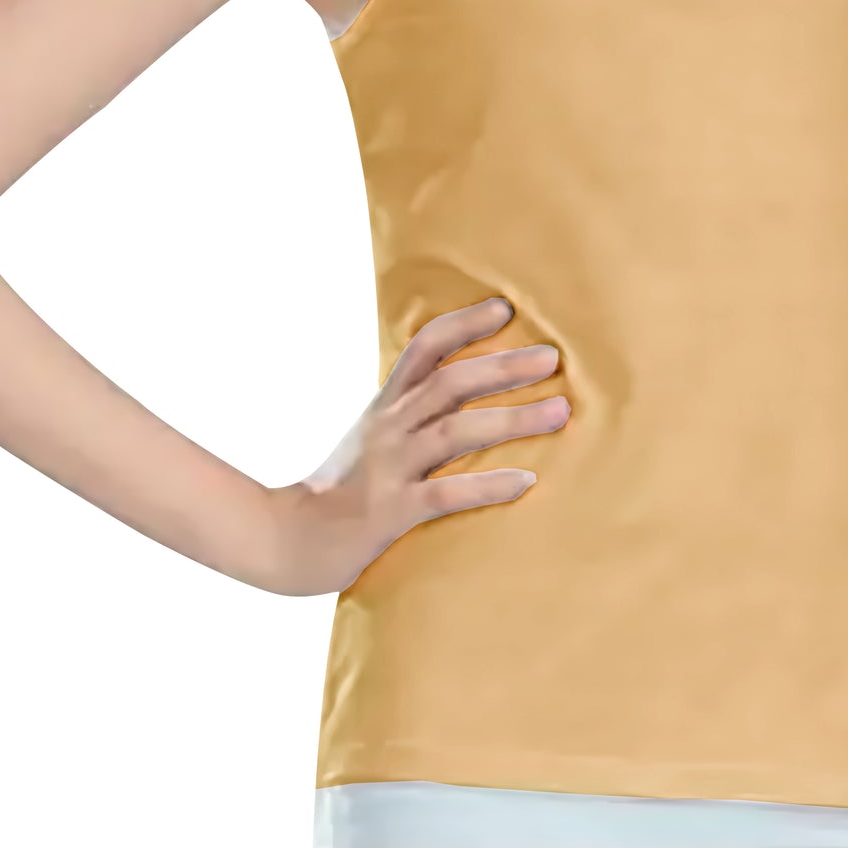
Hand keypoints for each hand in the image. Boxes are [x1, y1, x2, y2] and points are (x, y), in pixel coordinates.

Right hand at [263, 296, 567, 594]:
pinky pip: (446, 492)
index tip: (504, 308)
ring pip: (456, 431)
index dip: (463, 324)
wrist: (288, 539)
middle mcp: (389, 427)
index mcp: (386, 406)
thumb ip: (411, 413)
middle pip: (450, 383)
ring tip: (558, 413)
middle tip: (552, 357)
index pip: (424, 349)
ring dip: (511, 420)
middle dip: (503, 366)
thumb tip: (464, 390)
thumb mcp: (372, 437)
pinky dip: (487, 485)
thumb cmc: (341, 487)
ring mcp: (390, 467)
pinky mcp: (392, 511)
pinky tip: (526, 481)